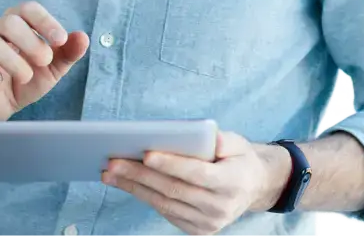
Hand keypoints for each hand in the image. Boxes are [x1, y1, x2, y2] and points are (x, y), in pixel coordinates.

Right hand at [0, 1, 88, 120]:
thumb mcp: (52, 68)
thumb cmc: (26, 80)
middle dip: (31, 41)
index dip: (45, 21)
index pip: (28, 9)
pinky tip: (0, 84)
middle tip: (45, 60)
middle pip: (9, 22)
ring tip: (26, 77)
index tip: (60, 39)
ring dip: (14, 62)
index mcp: (17, 24)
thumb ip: (68, 53)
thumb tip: (84, 37)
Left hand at [101, 129, 272, 234]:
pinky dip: (145, 196)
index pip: (196, 173)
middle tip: (113, 162)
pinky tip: (128, 183)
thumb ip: (224, 140)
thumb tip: (204, 137)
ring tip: (111, 173)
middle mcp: (219, 207)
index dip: (171, 164)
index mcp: (232, 182)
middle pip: (173, 190)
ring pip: (165, 204)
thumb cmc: (239, 158)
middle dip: (140, 175)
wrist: (253, 188)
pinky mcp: (197, 230)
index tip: (146, 153)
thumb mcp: (238, 143)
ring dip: (134, 188)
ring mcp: (208, 223)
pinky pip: (166, 212)